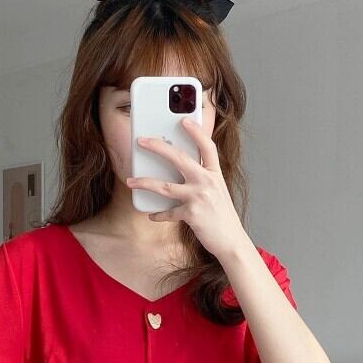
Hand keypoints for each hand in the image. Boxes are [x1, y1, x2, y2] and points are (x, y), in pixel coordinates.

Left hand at [125, 119, 250, 262]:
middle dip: (157, 147)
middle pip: (179, 158)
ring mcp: (199, 197)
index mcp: (215, 174)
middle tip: (141, 141)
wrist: (232, 241)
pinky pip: (168, 212)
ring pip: (165, 186)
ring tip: (131, 181)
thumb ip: (203, 179)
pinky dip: (158, 214)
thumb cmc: (222, 217)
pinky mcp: (192, 214)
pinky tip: (152, 214)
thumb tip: (179, 171)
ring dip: (145, 182)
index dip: (196, 131)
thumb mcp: (217, 192)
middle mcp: (207, 182)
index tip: (183, 121)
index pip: (207, 146)